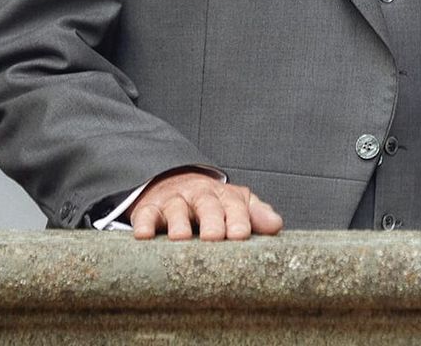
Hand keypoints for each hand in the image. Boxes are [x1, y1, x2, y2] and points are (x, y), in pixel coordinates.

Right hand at [128, 169, 282, 240]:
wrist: (176, 182)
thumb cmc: (212, 203)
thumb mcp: (235, 204)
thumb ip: (255, 214)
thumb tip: (276, 226)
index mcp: (224, 196)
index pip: (234, 205)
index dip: (239, 219)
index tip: (241, 235)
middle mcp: (199, 196)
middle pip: (207, 205)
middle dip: (211, 220)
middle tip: (214, 238)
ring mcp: (174, 201)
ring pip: (176, 209)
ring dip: (178, 223)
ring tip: (181, 238)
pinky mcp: (149, 210)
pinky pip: (145, 215)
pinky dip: (143, 224)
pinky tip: (143, 236)